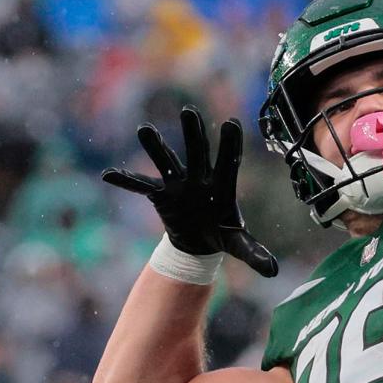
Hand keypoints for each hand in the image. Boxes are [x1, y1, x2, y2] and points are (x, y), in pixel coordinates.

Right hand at [103, 106, 278, 277]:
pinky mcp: (161, 194)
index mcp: (223, 186)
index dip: (230, 144)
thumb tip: (274, 271)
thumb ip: (254, 253)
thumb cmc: (222, 234)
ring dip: (156, 147)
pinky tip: (109, 174)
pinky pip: (141, 186)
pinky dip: (126, 181)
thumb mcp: (238, 245)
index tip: (232, 123)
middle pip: (197, 152)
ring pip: (167, 161)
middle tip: (189, 111)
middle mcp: (200, 178)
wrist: (199, 242)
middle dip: (193, 133)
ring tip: (144, 129)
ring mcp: (179, 184)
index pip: (229, 162)